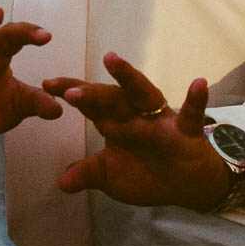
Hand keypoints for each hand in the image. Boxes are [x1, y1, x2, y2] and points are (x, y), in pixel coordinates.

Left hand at [44, 52, 229, 209]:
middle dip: (91, 94)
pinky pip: (192, 115)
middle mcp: (136, 114)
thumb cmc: (146, 172)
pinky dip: (196, 100)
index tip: (46, 84)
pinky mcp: (187, 132)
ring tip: (111, 60)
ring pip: (144, 95)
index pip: (90, 103)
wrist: (187, 186)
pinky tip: (198, 83)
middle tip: (68, 90)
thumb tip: (61, 183)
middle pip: (111, 98)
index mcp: (117, 121)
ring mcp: (162, 121)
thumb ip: (88, 174)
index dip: (70, 92)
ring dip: (129, 78)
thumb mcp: (111, 176)